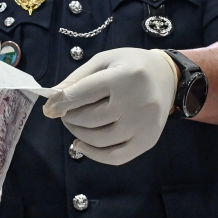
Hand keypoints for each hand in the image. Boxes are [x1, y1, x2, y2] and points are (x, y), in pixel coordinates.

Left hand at [42, 48, 177, 164]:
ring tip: (73, 124)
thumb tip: (54, 97)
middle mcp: (136, 102)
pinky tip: (81, 145)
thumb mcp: (105, 60)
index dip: (61, 102)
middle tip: (64, 112)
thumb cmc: (132, 65)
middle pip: (91, 118)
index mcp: (124, 76)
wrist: (169, 77)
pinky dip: (94, 154)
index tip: (49, 106)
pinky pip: (116, 157)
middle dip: (70, 117)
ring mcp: (144, 125)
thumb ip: (79, 78)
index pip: (84, 93)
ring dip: (78, 133)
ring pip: (100, 139)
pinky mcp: (148, 140)